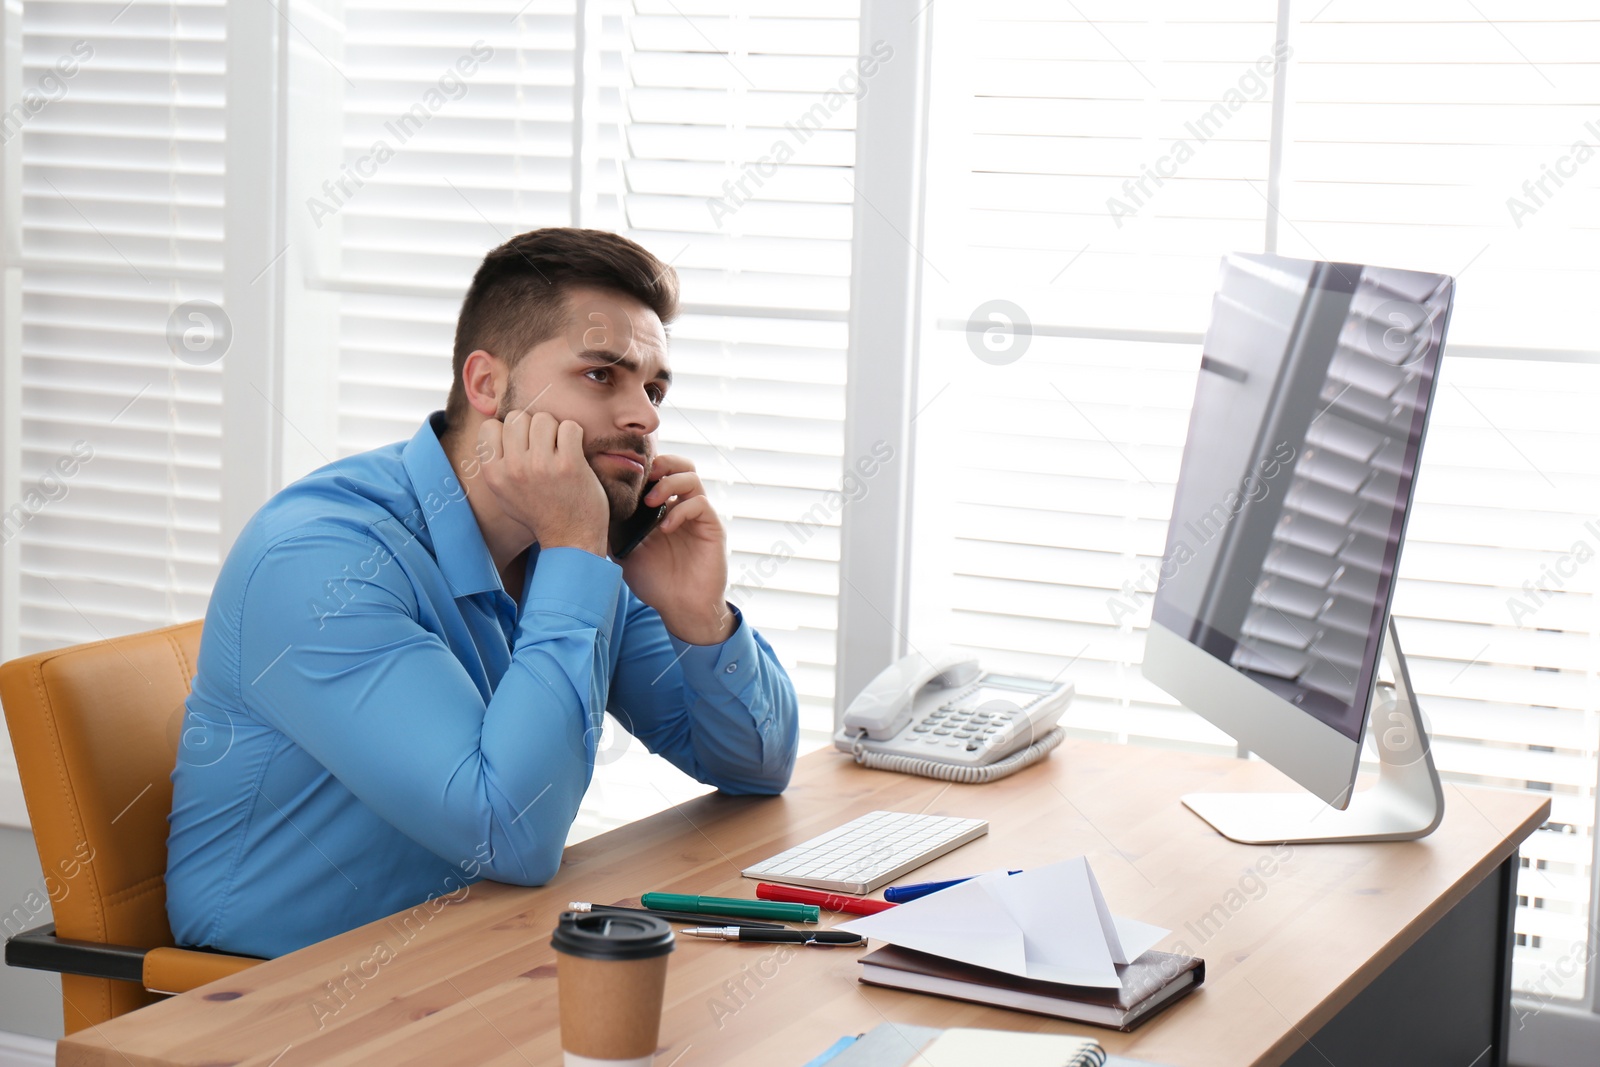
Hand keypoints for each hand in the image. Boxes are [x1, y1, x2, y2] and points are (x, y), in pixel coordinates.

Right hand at [475, 410, 608, 555]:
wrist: (570, 539)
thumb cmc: (539, 512)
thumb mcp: (504, 493)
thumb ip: (496, 462)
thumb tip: (494, 423)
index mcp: (494, 474)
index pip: (490, 426)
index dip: (508, 431)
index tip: (522, 447)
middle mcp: (514, 469)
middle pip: (518, 417)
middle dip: (533, 428)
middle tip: (544, 448)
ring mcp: (541, 465)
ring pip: (544, 418)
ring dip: (555, 431)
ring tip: (559, 451)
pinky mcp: (569, 464)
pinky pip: (569, 427)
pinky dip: (574, 436)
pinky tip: (574, 453)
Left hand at [617, 455, 734, 644]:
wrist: (680, 608)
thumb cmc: (654, 582)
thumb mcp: (623, 552)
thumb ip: (611, 529)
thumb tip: (586, 509)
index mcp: (663, 507)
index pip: (658, 472)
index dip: (643, 467)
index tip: (622, 473)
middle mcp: (682, 506)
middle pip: (680, 464)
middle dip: (660, 463)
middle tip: (641, 477)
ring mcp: (698, 516)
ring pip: (691, 477)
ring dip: (668, 483)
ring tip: (649, 502)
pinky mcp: (712, 528)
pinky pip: (700, 504)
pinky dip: (681, 510)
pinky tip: (665, 527)